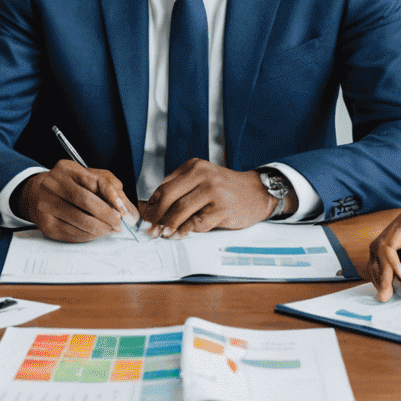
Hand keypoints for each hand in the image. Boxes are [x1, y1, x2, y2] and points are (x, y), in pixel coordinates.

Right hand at [15, 160, 138, 242]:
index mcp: (67, 169)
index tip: (123, 210)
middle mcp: (53, 184)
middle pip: (85, 201)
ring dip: (99, 229)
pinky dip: (87, 236)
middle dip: (106, 216)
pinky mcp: (45, 224)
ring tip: (109, 230)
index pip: (94, 181)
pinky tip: (95, 233)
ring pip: (78, 221)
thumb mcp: (89, 176)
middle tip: (118, 224)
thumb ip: (110, 187)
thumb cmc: (69, 184)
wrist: (37, 193)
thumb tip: (127, 209)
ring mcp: (46, 204)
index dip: (112, 197)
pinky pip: (71, 234)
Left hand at [138, 158, 275, 236]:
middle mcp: (203, 175)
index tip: (144, 217)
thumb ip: (180, 191)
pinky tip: (180, 234)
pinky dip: (185, 231)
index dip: (151, 205)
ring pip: (180, 211)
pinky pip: (197, 223)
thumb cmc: (227, 189)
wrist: (257, 193)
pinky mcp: (222, 208)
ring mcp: (213, 191)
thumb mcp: (202, 181)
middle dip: (155, 217)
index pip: (164, 186)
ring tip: (162, 234)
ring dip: (168, 226)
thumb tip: (151, 209)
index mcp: (194, 166)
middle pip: (168, 197)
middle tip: (149, 229)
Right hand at [368, 204, 400, 300]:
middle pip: (380, 247)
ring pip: (380, 254)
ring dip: (381, 274)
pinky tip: (391, 288)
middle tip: (385, 295)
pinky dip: (387, 274)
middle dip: (381, 272)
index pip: (389, 243)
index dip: (389, 266)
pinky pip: (389, 260)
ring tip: (386, 294)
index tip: (398, 286)